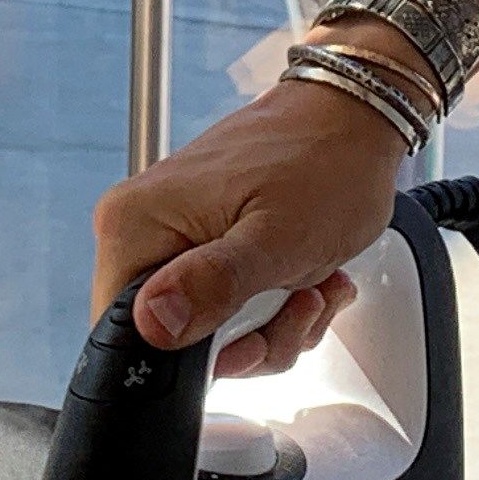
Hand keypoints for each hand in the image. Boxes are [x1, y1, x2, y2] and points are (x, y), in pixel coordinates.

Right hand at [93, 73, 404, 370]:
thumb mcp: (276, 238)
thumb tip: (153, 323)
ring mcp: (176, 237)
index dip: (187, 359)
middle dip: (249, 341)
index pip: (122, 337)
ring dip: (275, 326)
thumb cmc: (323, 161)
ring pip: (211, 334)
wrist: (356, 120)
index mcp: (134, 224)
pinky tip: (307, 278)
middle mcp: (142, 230)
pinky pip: (230, 309)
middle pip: (173, 342)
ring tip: (310, 286)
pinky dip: (277, 308)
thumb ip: (214, 285)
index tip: (244, 338)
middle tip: (293, 304)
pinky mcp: (207, 243)